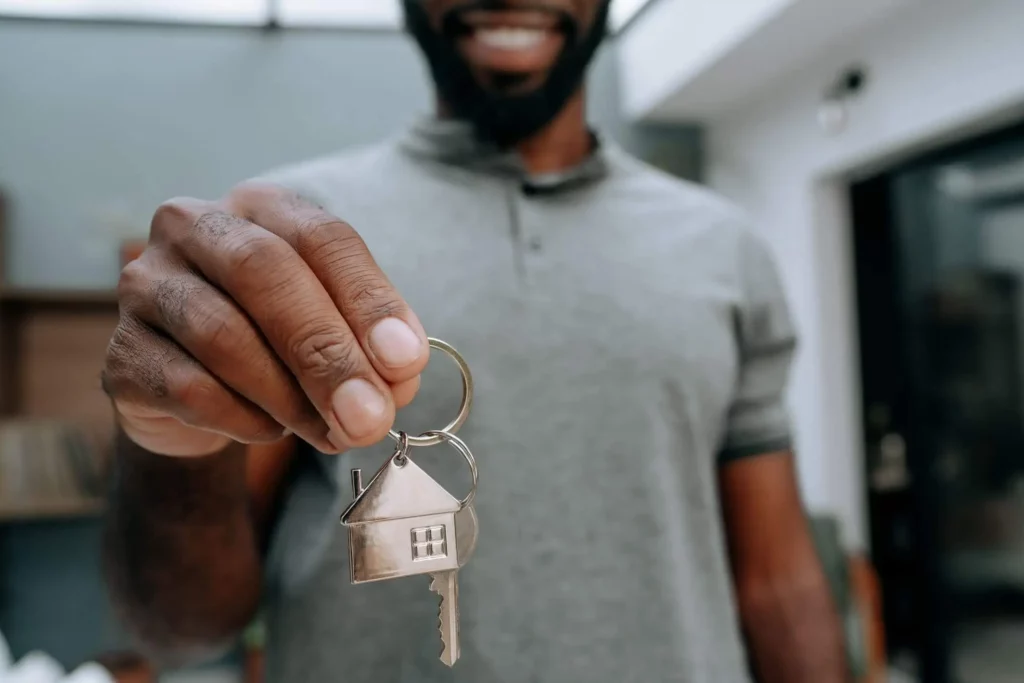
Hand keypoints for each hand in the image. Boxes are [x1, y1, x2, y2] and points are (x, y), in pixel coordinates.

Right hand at [103, 183, 427, 456]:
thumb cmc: (281, 345)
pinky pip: (189, 387)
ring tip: (333, 432)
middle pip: (265, 273)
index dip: (369, 300)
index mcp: (262, 207)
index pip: (323, 237)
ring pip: (223, 334)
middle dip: (327, 352)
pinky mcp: (122, 353)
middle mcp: (194, 227)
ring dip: (290, 396)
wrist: (201, 398)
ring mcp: (147, 285)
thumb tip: (398, 378)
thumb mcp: (336, 331)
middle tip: (370, 416)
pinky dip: (244, 419)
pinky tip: (271, 430)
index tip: (405, 362)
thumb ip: (370, 347)